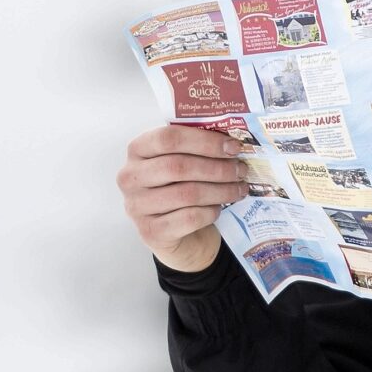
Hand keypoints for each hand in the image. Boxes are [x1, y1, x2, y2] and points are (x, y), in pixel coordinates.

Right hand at [118, 124, 245, 272]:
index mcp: (137, 150)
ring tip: (239, 189)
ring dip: (220, 190)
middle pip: (178, 166)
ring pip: (187, 194)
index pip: (168, 138)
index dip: (204, 141)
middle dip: (217, 168)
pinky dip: (210, 212)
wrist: (174, 233)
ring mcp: (137, 207)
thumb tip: (231, 144)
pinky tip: (219, 208)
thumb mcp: (182, 163)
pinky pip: (189, 218)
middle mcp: (130, 178)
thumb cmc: (179, 189)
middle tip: (241, 170)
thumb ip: (196, 149)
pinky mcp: (151, 232)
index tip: (233, 147)